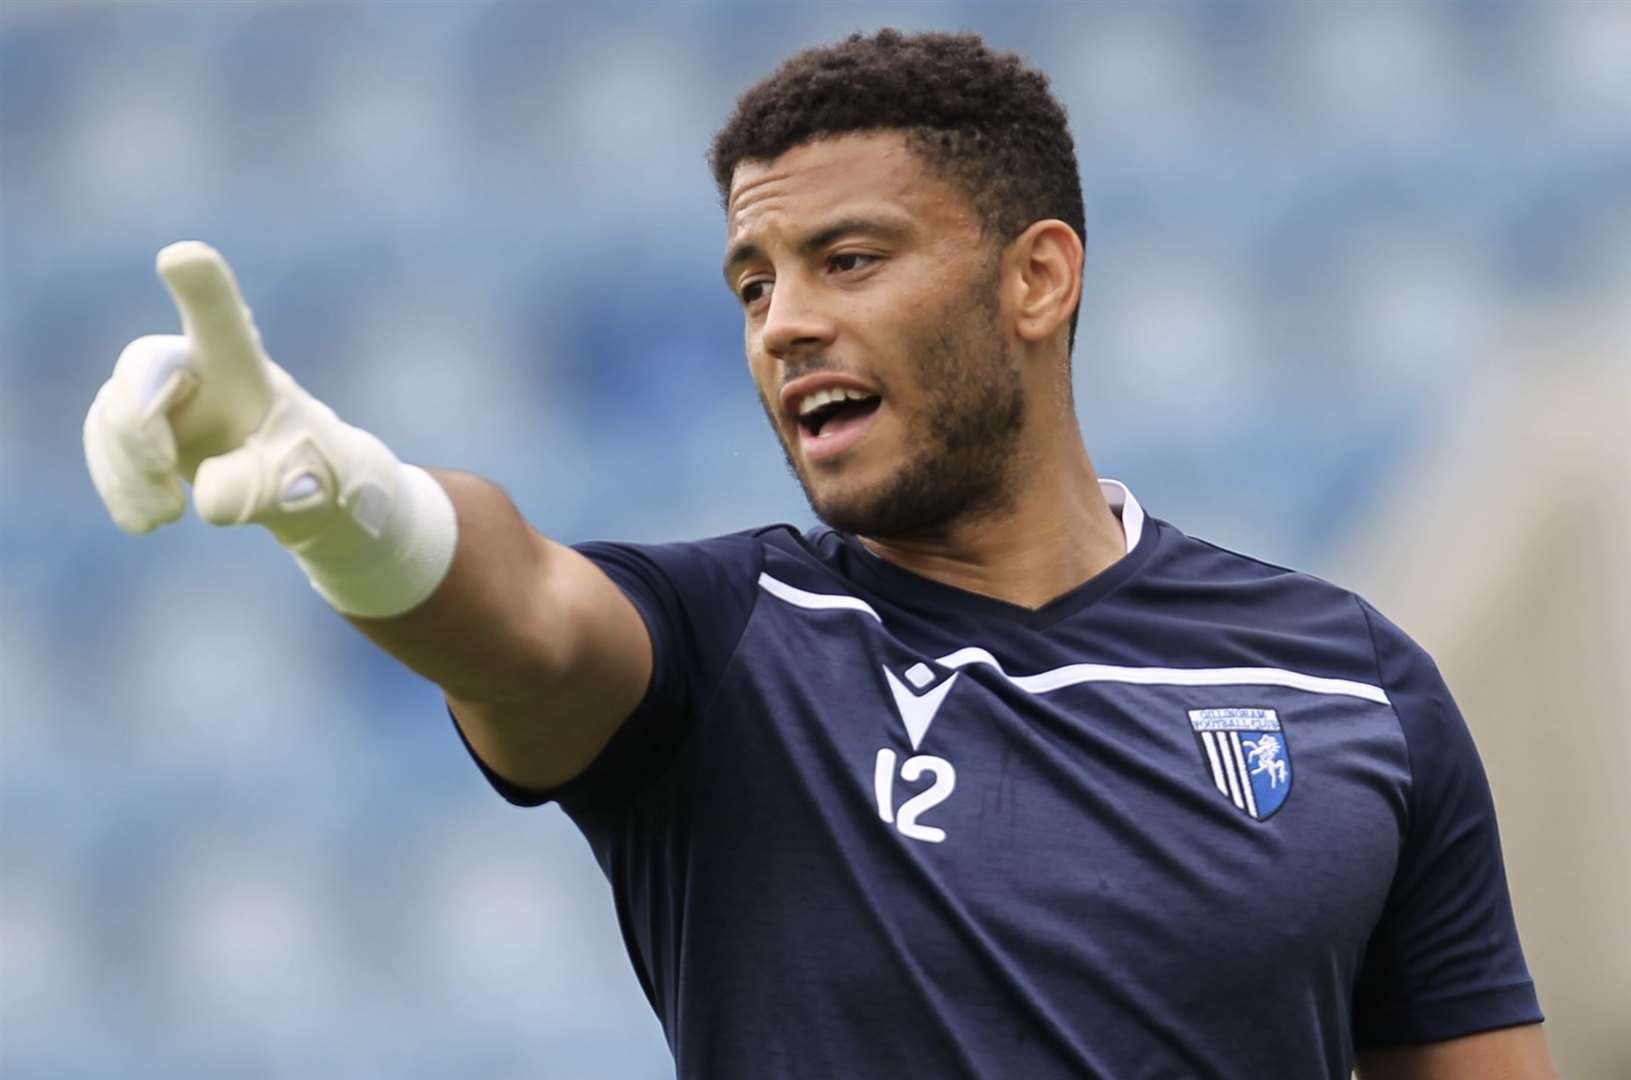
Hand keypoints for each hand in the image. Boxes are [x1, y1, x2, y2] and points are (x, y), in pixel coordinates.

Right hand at [84, 242, 456, 615]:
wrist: (300, 488)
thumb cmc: (311, 475)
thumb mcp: (303, 490)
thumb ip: (265, 489)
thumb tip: (211, 500)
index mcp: (245, 366)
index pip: (222, 319)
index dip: (202, 288)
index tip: (183, 257)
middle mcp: (198, 363)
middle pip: (140, 368)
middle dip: (136, 430)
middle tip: (167, 489)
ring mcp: (165, 391)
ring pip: (112, 414)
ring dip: (125, 471)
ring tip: (165, 519)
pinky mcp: (140, 422)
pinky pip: (105, 444)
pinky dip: (118, 484)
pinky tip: (147, 523)